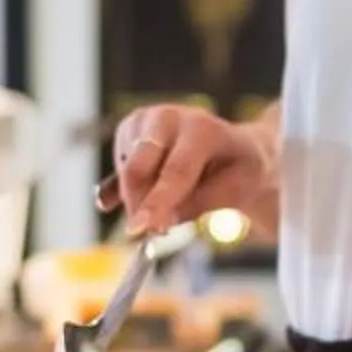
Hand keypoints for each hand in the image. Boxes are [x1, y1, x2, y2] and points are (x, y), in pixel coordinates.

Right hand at [96, 105, 271, 236]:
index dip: (156, 203)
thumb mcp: (235, 191)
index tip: (138, 230)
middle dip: (138, 204)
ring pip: (124, 171)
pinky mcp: (129, 131)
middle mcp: (169, 118)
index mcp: (202, 128)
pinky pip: (115, 168)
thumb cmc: (240, 170)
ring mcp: (145, 121)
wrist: (237, 147)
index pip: (175, 171)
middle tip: (148, 233)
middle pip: (138, 168)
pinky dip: (116, 190)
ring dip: (136, 198)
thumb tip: (158, 223)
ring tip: (167, 203)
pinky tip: (112, 202)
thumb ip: (196, 205)